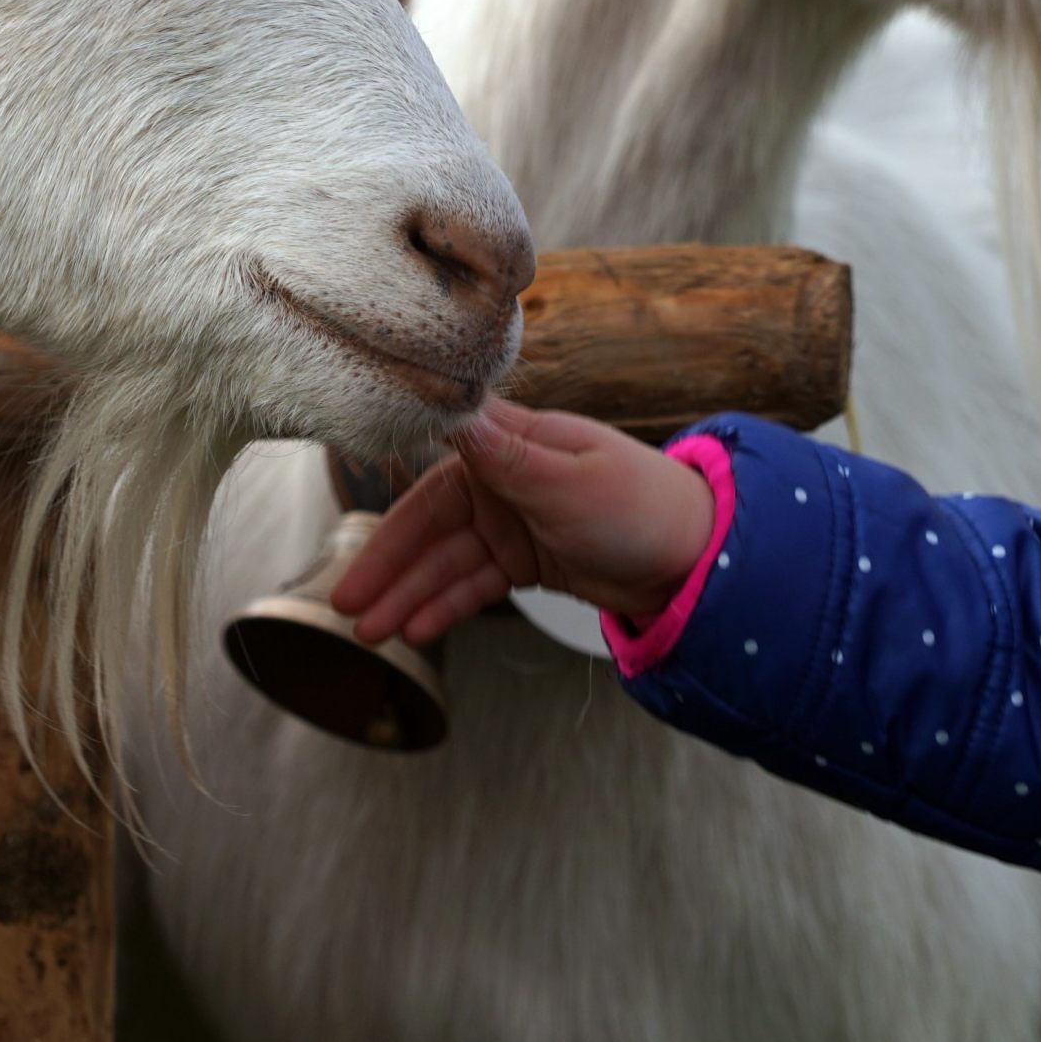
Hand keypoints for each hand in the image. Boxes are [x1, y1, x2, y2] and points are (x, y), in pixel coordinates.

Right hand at [332, 398, 718, 646]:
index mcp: (514, 441)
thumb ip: (502, 455)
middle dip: (387, 563)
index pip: (435, 457)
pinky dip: (447, 605)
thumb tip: (448, 406)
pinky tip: (418, 629)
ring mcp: (514, 521)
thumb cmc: (642, 506)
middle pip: (429, 520)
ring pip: (446, 559)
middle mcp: (506, 477)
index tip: (342, 506)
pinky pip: (474, 583)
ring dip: (409, 595)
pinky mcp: (527, 560)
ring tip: (370, 634)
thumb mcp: (566, 482)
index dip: (388, 485)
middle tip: (343, 603)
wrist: (698, 559)